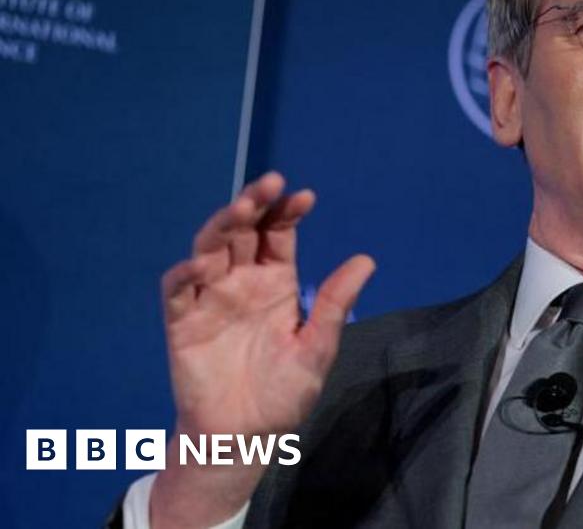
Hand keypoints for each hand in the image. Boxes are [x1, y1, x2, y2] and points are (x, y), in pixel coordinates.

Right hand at [150, 172, 374, 528]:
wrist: (244, 435)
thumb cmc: (283, 392)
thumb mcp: (317, 347)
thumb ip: (334, 304)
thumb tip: (366, 260)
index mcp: (276, 282)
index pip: (278, 235)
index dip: (287, 212)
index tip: (304, 196)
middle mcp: (241, 281)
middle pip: (242, 231)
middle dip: (253, 205)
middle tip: (268, 186)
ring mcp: (210, 298)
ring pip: (209, 249)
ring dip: (221, 226)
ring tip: (240, 210)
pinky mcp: (182, 321)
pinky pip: (177, 289)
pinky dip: (184, 273)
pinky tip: (202, 264)